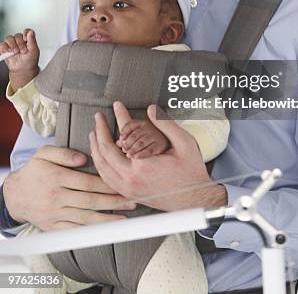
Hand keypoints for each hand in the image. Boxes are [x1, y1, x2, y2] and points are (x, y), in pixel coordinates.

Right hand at [0, 29, 39, 89]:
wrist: (23, 70)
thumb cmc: (30, 61)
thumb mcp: (34, 51)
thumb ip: (32, 41)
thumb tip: (31, 32)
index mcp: (28, 40)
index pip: (26, 31)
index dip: (25, 34)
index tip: (26, 40)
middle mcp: (19, 41)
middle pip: (17, 35)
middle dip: (20, 43)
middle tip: (22, 50)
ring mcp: (12, 45)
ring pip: (9, 38)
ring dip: (12, 45)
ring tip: (15, 52)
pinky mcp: (5, 49)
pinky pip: (2, 45)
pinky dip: (3, 48)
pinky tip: (8, 51)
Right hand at [3, 145, 136, 229]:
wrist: (14, 195)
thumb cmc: (33, 171)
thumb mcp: (44, 153)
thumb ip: (64, 153)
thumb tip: (83, 158)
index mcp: (57, 178)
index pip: (88, 182)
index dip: (107, 183)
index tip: (123, 182)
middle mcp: (56, 198)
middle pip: (90, 201)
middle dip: (113, 201)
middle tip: (132, 200)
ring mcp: (55, 215)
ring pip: (85, 218)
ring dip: (107, 219)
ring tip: (125, 217)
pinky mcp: (53, 227)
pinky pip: (74, 230)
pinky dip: (91, 232)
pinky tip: (104, 231)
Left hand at [90, 103, 226, 210]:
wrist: (194, 200)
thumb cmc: (191, 174)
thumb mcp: (184, 143)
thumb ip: (166, 125)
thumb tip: (151, 110)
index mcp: (142, 166)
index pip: (123, 134)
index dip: (120, 116)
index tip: (117, 106)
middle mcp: (131, 179)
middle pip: (104, 152)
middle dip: (100, 131)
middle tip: (99, 117)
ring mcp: (128, 189)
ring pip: (102, 167)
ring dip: (95, 148)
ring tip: (94, 134)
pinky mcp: (129, 194)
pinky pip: (106, 179)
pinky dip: (100, 164)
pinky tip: (101, 156)